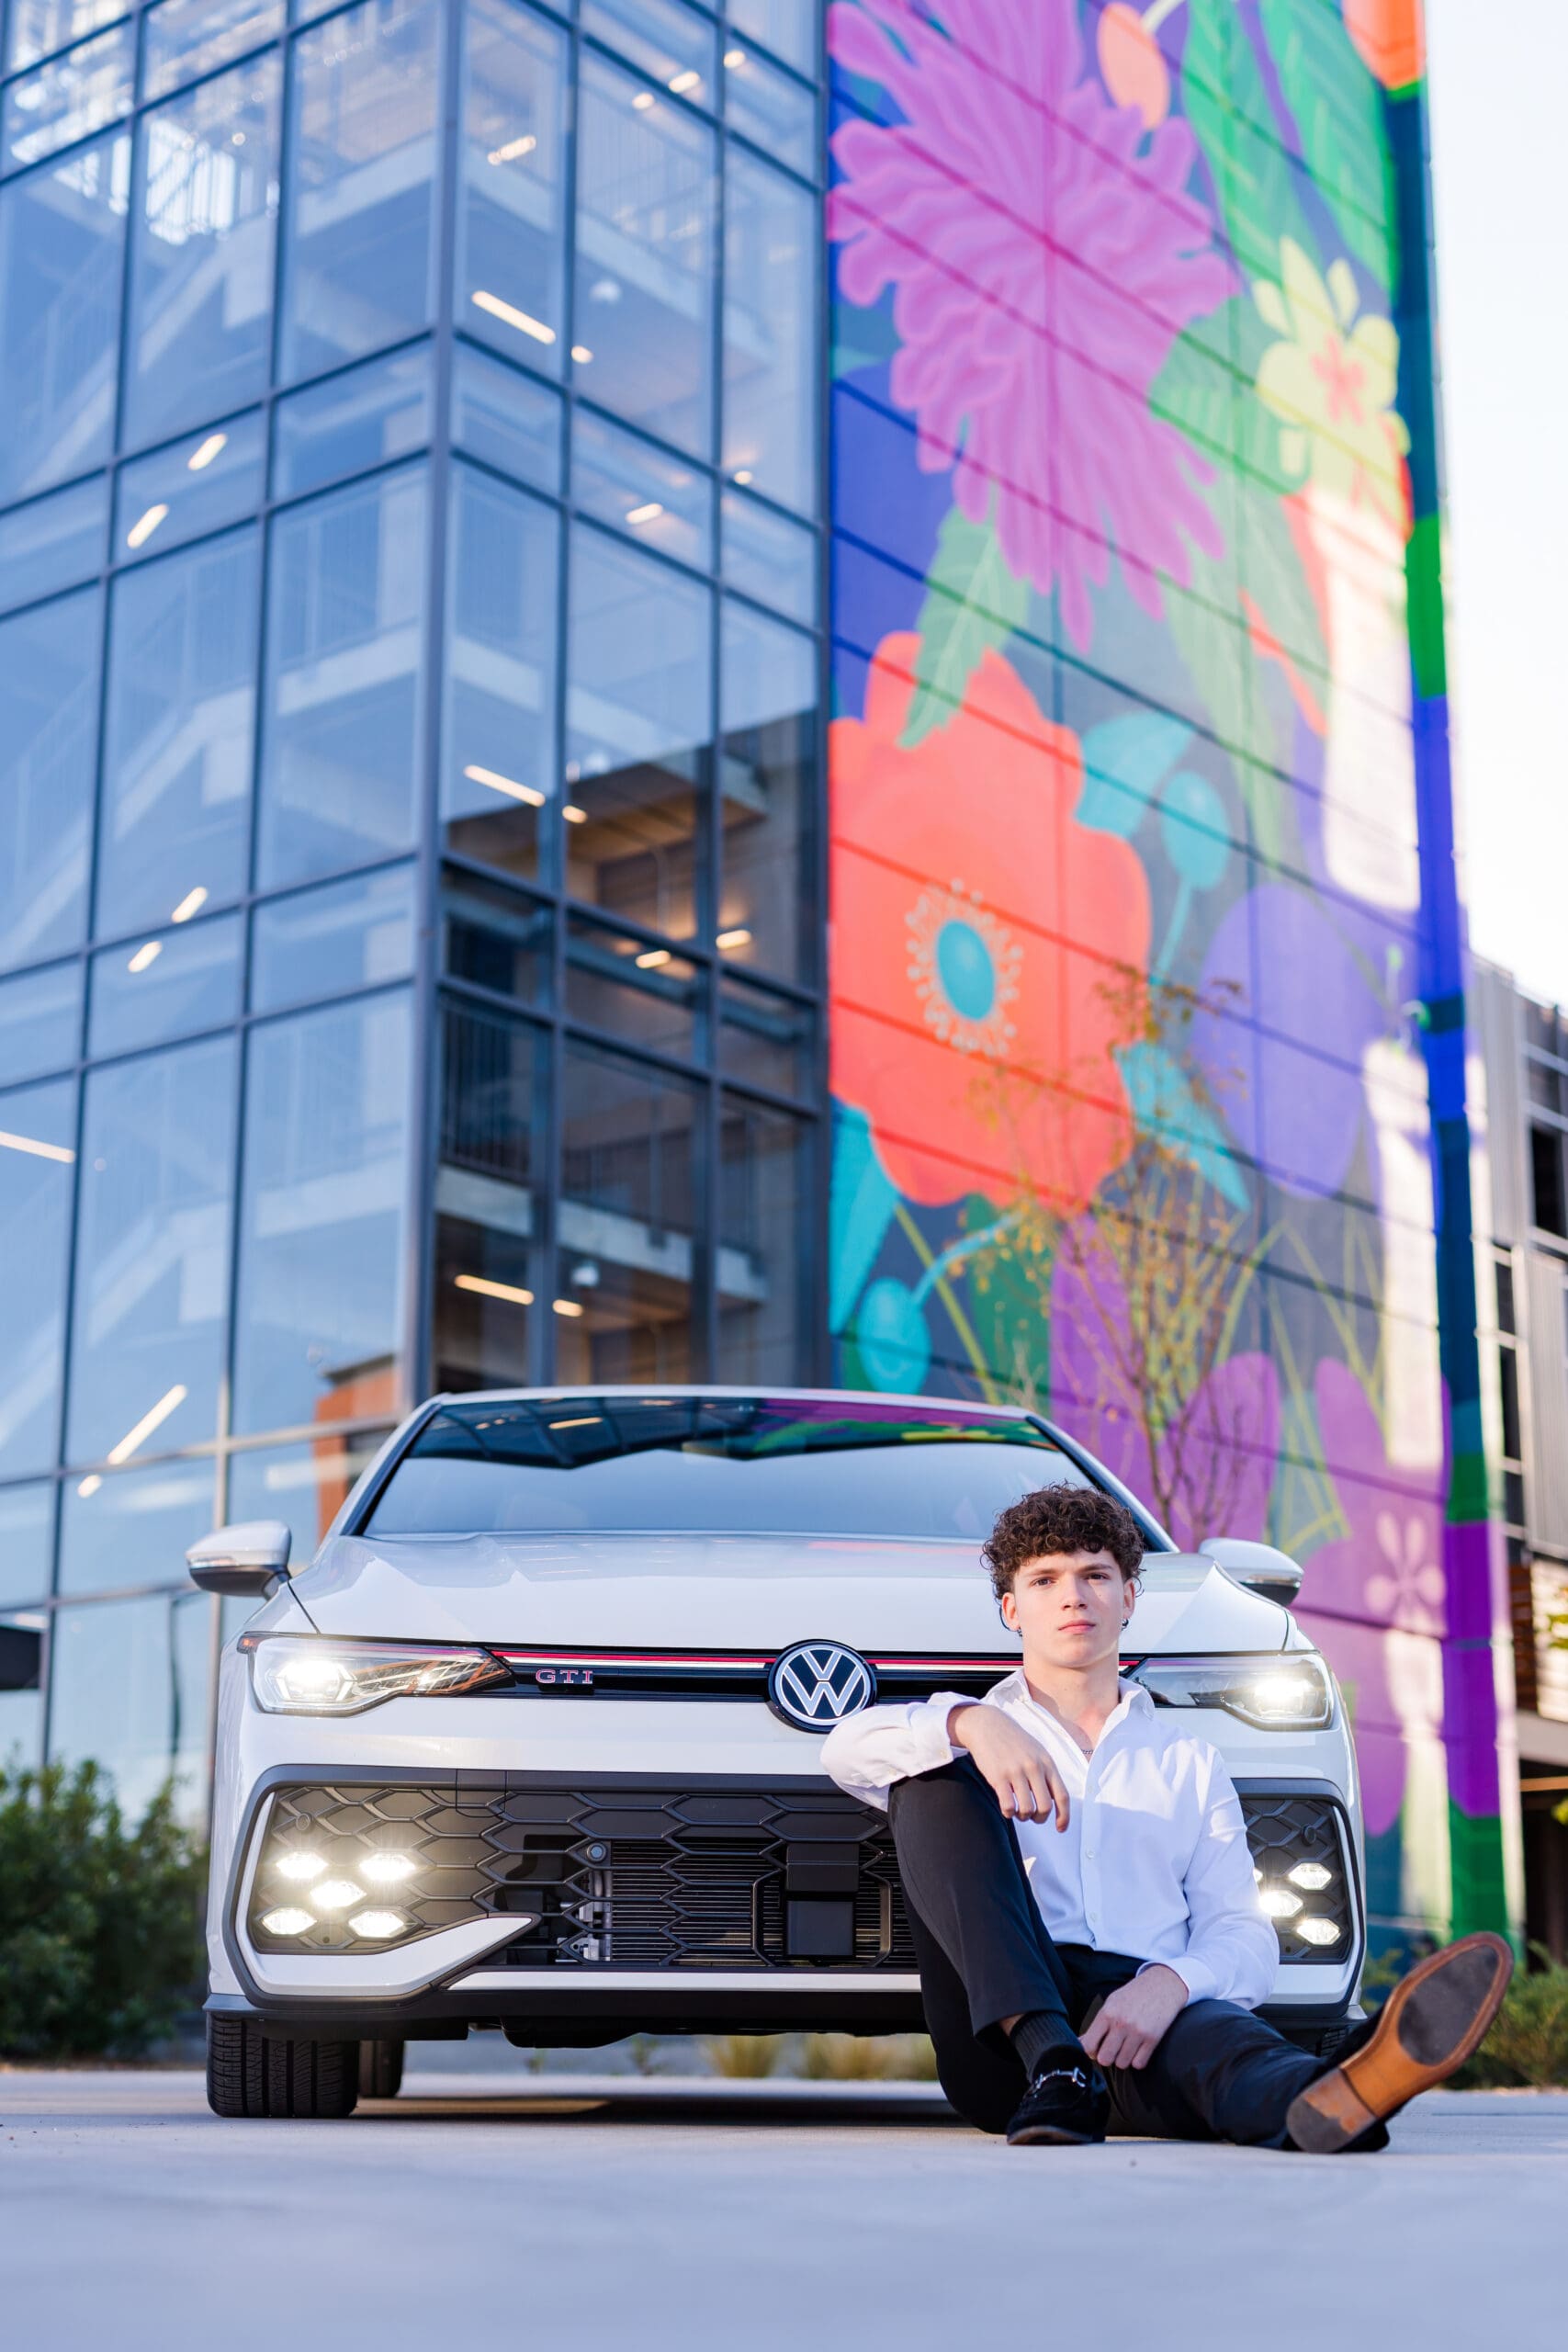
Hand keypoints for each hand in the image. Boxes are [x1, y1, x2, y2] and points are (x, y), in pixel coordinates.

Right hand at [947, 1705, 1069, 1828]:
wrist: (988, 1725)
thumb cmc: (1014, 1741)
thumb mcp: (1037, 1752)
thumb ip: (1046, 1773)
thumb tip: (1055, 1800)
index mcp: (1047, 1763)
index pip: (1062, 1796)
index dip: (1064, 1816)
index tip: (1060, 1828)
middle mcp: (1034, 1767)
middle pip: (1045, 1807)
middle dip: (1040, 1819)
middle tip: (1032, 1817)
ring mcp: (1016, 1772)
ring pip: (1027, 1809)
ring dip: (1023, 1816)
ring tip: (1018, 1811)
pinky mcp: (998, 1777)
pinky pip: (1008, 1806)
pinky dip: (1008, 1813)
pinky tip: (1006, 1807)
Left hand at [1080, 1965, 1187, 2070]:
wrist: (1162, 1986)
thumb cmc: (1135, 1994)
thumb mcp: (1112, 2003)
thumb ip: (1097, 2024)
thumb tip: (1082, 2043)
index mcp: (1107, 2013)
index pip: (1089, 2045)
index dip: (1090, 2051)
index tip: (1095, 2049)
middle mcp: (1121, 2024)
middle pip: (1104, 2059)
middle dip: (1106, 2057)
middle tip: (1111, 2049)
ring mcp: (1137, 2033)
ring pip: (1122, 2064)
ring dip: (1123, 2059)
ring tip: (1126, 2047)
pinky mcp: (1153, 2039)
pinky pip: (1139, 2064)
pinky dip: (1137, 2060)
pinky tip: (1138, 2048)